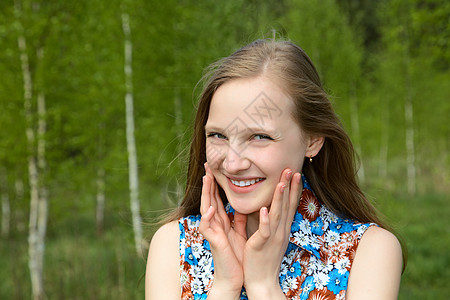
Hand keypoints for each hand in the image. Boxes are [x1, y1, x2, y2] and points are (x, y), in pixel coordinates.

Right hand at [199, 163, 245, 297]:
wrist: (234, 277)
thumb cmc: (236, 256)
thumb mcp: (239, 232)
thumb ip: (238, 219)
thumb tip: (241, 205)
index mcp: (222, 221)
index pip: (217, 198)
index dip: (216, 183)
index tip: (216, 168)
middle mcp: (215, 224)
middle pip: (210, 199)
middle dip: (208, 182)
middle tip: (207, 165)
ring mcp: (212, 231)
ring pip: (206, 208)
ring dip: (206, 194)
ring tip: (207, 179)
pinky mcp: (213, 241)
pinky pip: (208, 227)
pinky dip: (208, 217)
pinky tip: (210, 209)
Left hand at [242, 169, 301, 297]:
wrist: (262, 280)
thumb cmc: (263, 257)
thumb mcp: (271, 237)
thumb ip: (271, 222)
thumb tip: (270, 208)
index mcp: (282, 228)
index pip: (290, 205)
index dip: (293, 189)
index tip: (295, 173)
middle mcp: (280, 230)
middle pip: (286, 205)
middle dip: (289, 187)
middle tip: (292, 170)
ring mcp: (273, 237)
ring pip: (277, 214)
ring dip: (279, 198)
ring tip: (281, 183)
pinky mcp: (261, 245)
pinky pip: (264, 231)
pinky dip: (265, 220)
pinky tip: (265, 209)